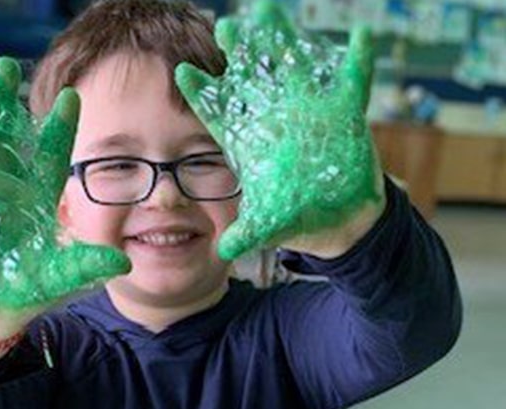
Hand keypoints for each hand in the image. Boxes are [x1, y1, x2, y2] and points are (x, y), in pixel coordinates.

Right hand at [0, 58, 129, 312]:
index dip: (59, 130)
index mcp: (33, 198)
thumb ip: (84, 265)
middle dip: (2, 103)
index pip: (48, 157)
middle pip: (1, 137)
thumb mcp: (57, 278)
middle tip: (5, 69)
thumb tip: (121, 264)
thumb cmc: (25, 292)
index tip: (72, 99)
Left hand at [176, 0, 383, 259]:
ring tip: (269, 8)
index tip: (182, 73)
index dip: (202, 93)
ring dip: (283, 37)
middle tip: (226, 26)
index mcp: (249, 139)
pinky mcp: (343, 113)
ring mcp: (309, 110)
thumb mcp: (267, 226)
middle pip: (252, 76)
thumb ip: (247, 234)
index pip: (219, 111)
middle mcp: (275, 116)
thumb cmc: (295, 216)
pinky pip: (352, 82)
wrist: (335, 217)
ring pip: (292, 65)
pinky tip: (361, 37)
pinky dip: (359, 62)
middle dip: (239, 50)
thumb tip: (224, 251)